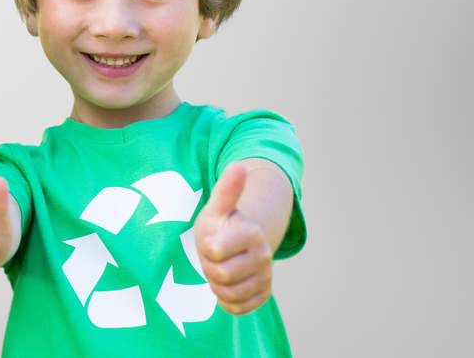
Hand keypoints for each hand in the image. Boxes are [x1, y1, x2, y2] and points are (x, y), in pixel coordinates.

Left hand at [195, 164, 274, 314]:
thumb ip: (227, 189)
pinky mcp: (263, 295)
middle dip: (210, 267)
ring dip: (217, 284)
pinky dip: (226, 300)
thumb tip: (238, 165)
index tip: (212, 240)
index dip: (207, 248)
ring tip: (220, 267)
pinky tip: (228, 283)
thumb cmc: (222, 223)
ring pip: (228, 294)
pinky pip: (237, 308)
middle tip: (214, 256)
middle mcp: (264, 256)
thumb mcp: (218, 207)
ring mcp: (265, 277)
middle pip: (222, 276)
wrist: (238, 242)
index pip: (215, 252)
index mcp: (252, 233)